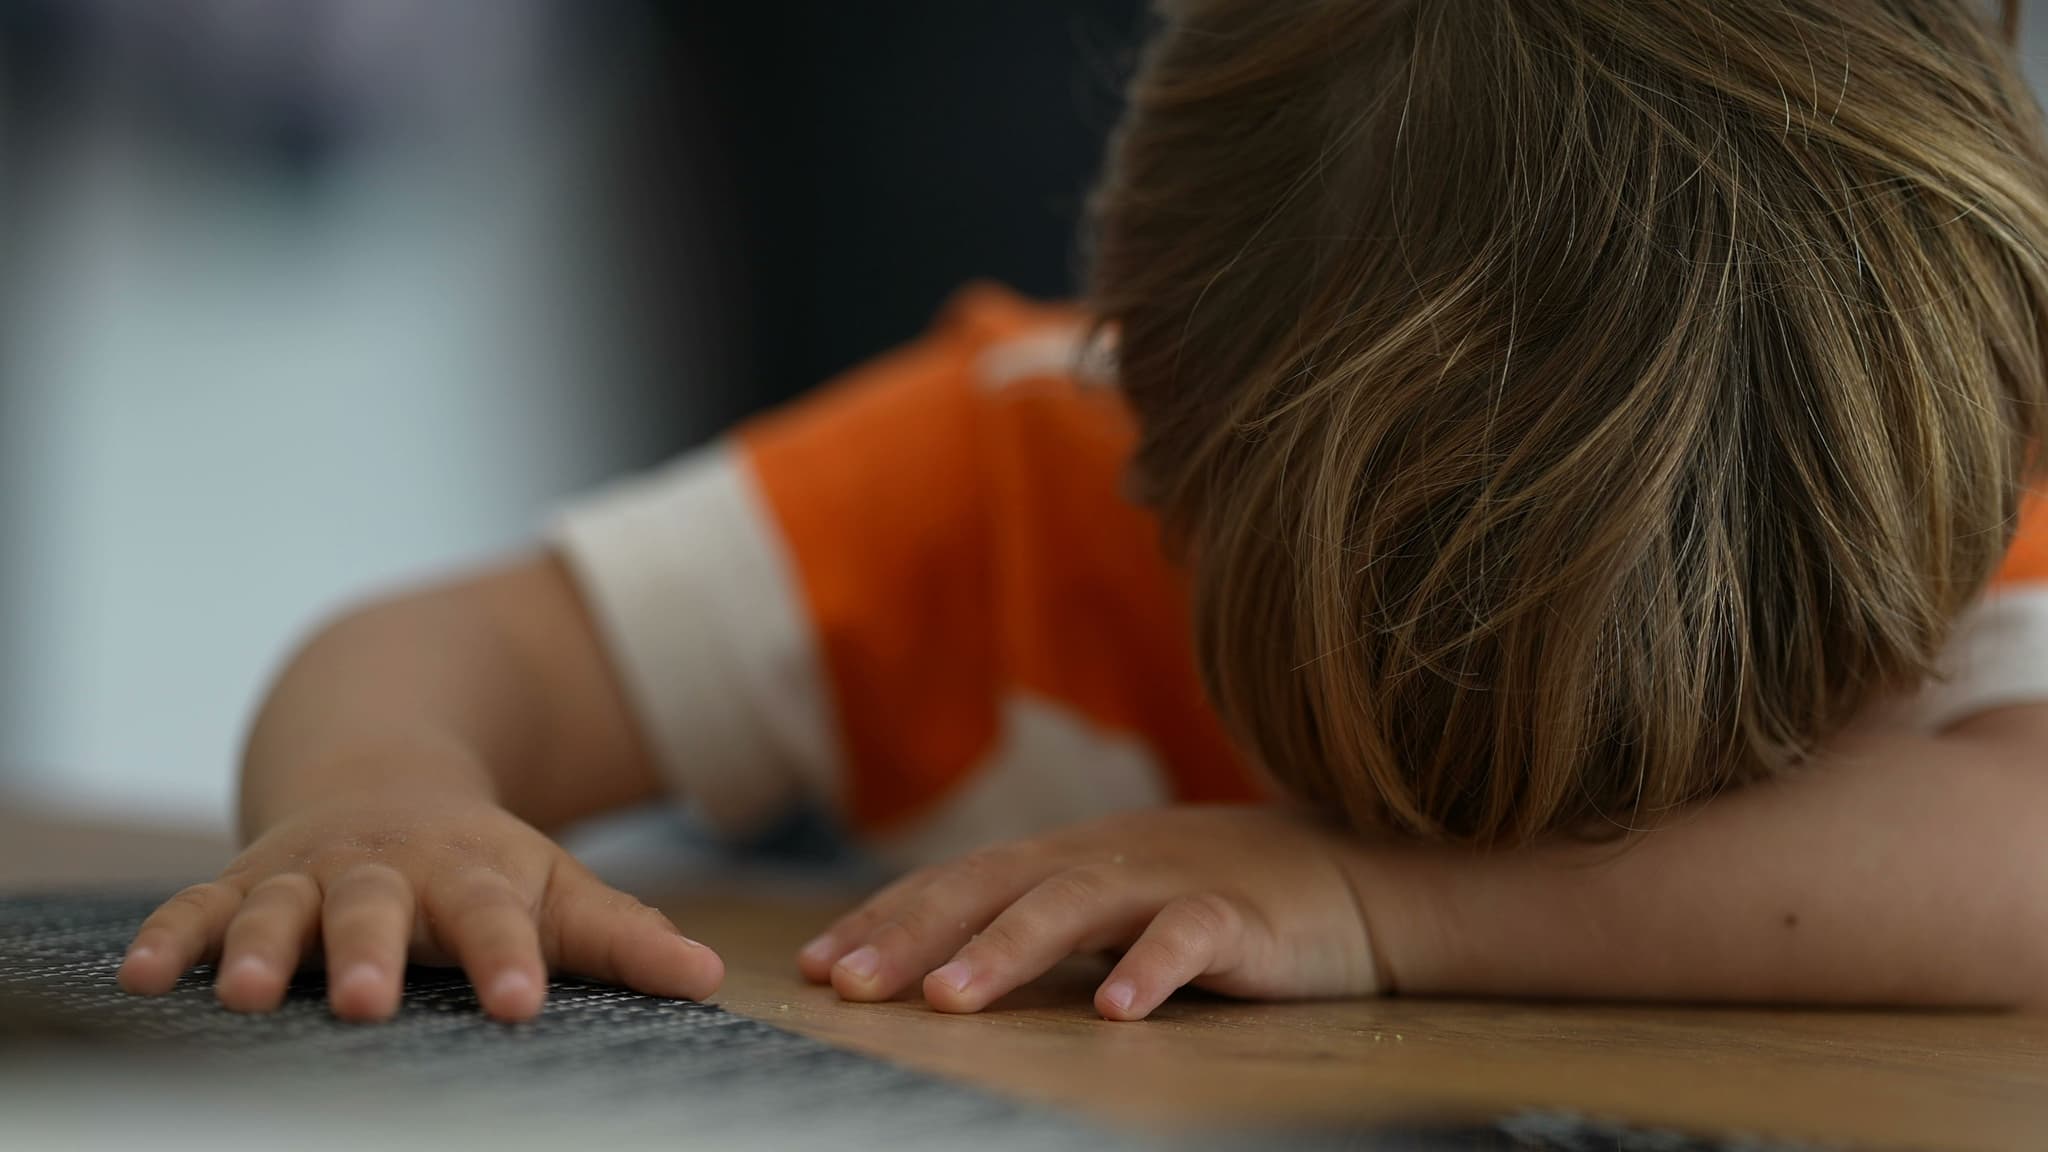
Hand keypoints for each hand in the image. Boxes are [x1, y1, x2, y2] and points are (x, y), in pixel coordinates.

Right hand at [117, 795, 722, 1021]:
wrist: (384, 777)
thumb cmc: (483, 864)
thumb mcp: (555, 890)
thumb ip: (624, 938)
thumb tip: (713, 979)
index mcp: (471, 874)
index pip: (497, 919)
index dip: (509, 959)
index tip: (521, 1004)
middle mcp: (385, 871)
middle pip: (378, 910)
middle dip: (369, 953)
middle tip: (368, 999)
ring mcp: (308, 875)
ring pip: (280, 908)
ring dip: (258, 947)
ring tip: (243, 996)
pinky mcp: (241, 883)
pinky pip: (194, 908)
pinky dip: (168, 939)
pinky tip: (138, 979)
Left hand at [796, 806, 1382, 1019]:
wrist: (1355, 877)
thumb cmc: (1220, 898)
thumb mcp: (1115, 900)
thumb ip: (1040, 920)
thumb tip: (937, 960)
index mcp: (1066, 858)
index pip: (956, 881)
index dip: (886, 918)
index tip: (815, 965)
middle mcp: (1103, 858)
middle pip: (991, 887)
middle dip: (911, 933)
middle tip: (845, 983)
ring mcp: (1168, 881)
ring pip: (1073, 906)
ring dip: (1006, 951)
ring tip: (949, 1001)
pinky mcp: (1238, 916)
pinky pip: (1188, 938)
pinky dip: (1150, 969)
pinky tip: (1115, 1011)